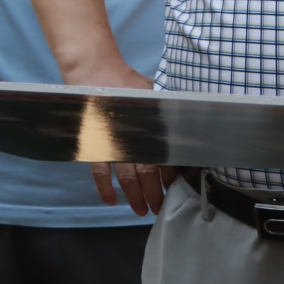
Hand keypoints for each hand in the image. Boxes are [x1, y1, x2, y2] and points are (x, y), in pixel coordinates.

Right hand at [61, 58, 170, 214]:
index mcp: (148, 126)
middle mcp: (131, 137)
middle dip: (154, 193)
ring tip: (142, 211)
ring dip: (135, 196)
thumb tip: (189, 126)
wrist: (95, 72)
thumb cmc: (127, 84)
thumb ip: (167, 111)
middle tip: (160, 208)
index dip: (170, 174)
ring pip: (126, 177)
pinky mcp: (94, 144)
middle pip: (146, 173)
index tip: (175, 187)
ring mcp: (111, 142)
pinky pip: (99, 172)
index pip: (163, 157)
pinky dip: (104, 189)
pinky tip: (112, 201)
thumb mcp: (154, 93)